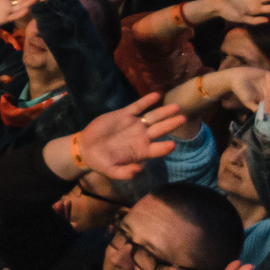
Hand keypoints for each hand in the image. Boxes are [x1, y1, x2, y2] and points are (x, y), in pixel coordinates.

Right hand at [71, 93, 185, 181]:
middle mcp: (141, 137)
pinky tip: (156, 96)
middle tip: (183, 119)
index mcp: (141, 151)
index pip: (157, 149)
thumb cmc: (101, 162)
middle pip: (160, 129)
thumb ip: (124, 173)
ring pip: (153, 117)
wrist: (87, 148)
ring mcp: (134, 125)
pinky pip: (138, 107)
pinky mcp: (124, 115)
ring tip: (176, 107)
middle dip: (172, 124)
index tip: (173, 145)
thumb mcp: (110, 171)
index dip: (165, 147)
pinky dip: (147, 101)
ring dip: (164, 112)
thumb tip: (138, 170)